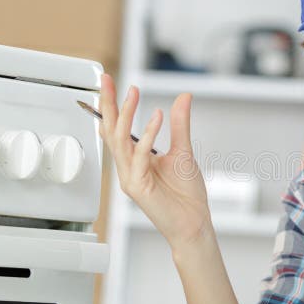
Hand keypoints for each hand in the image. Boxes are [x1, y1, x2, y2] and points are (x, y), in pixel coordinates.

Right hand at [99, 73, 213, 253]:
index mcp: (135, 159)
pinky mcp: (138, 186)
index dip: (113, 105)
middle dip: (109, 104)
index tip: (111, 83)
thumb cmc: (187, 194)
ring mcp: (130, 177)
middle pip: (112, 130)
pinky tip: (157, 117)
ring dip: (126, 114)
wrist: (194, 223)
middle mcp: (128, 167)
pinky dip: (148, 135)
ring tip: (133, 93)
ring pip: (121, 141)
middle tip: (109, 80)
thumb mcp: (183, 150)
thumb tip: (182, 98)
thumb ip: (179, 124)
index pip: (118, 128)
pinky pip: (139, 156)